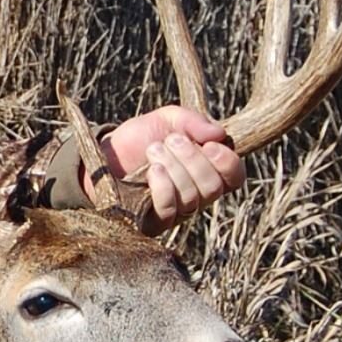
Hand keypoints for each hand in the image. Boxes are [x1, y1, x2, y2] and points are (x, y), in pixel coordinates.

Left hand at [98, 106, 244, 229]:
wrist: (106, 155)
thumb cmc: (141, 138)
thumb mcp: (168, 119)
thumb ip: (194, 121)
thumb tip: (220, 134)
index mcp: (209, 170)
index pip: (235, 177)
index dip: (228, 162)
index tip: (209, 144)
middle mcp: (198, 195)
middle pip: (214, 187)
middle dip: (193, 160)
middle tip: (172, 141)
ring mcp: (178, 211)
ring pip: (192, 198)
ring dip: (173, 168)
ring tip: (154, 150)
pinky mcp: (156, 222)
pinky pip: (170, 210)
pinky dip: (164, 187)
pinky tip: (153, 171)